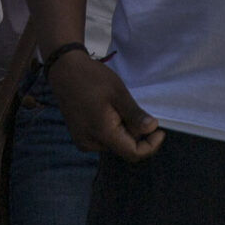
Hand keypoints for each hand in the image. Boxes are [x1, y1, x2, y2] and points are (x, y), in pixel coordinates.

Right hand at [48, 53, 162, 161]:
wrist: (65, 70)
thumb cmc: (92, 79)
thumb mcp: (118, 94)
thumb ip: (135, 115)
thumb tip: (152, 128)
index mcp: (102, 134)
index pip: (133, 153)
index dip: (150, 145)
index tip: (159, 130)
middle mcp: (90, 143)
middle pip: (124, 148)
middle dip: (135, 133)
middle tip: (132, 108)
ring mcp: (83, 141)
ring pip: (114, 143)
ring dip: (123, 130)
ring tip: (115, 106)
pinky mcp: (80, 136)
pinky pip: (103, 139)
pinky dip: (112, 129)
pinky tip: (106, 110)